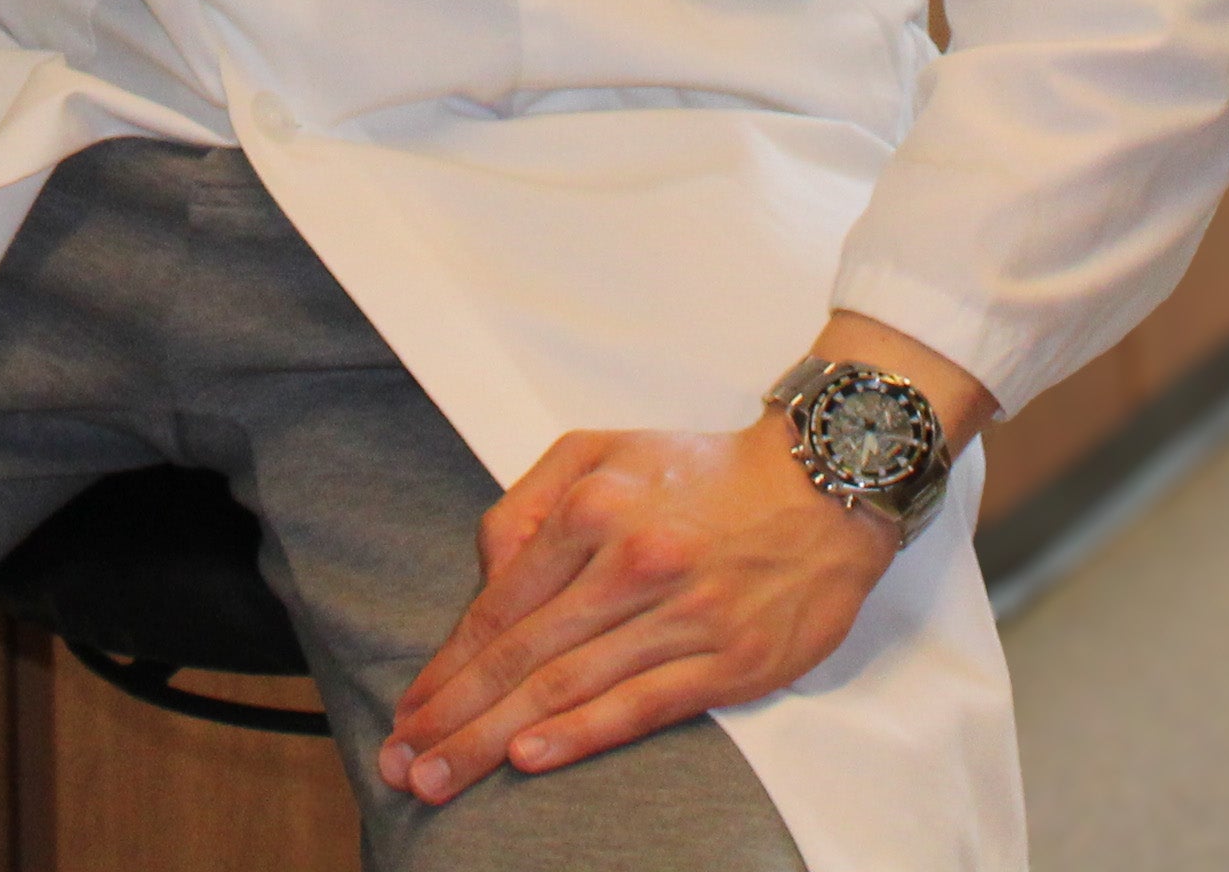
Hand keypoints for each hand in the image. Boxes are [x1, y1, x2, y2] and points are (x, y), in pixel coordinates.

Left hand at [380, 324, 991, 804]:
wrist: (824, 487)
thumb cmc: (701, 475)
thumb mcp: (600, 452)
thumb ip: (530, 505)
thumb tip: (488, 571)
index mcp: (592, 510)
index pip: (500, 606)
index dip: (447, 666)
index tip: (406, 711)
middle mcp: (630, 563)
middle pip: (522, 655)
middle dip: (453, 717)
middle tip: (404, 763)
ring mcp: (680, 617)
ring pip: (569, 687)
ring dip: (495, 739)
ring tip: (442, 776)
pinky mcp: (727, 662)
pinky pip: (639, 706)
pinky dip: (580, 735)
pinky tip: (531, 758)